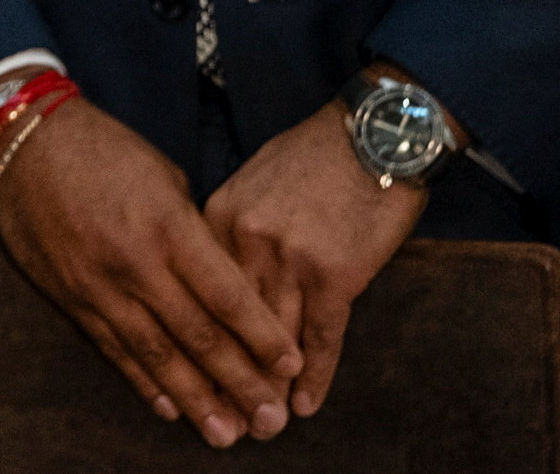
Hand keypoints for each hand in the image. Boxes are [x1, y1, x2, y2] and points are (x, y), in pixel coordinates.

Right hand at [0, 95, 304, 447]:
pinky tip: (168, 407)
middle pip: (197, 336)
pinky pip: (112, 348)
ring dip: (194, 399)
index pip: (226, 296)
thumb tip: (223, 284)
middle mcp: (135, 263)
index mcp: (169, 226)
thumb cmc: (106, 150)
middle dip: (238, 383)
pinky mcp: (69, 296)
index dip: (262, 337)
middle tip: (269, 421)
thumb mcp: (165, 178)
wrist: (26, 141)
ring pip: (155, 354)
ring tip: (224, 432)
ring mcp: (98, 285)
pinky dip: (142, 381)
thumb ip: (195, 234)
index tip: (291, 368)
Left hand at [202, 89, 430, 418]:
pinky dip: (316, 375)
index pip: (199, 291)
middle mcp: (247, 240)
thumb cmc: (316, 154)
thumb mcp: (254, 181)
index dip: (196, 338)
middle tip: (221, 419)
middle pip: (228, 321)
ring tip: (261, 425)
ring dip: (268, 386)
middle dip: (225, 375)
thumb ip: (232, 227)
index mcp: (218, 216)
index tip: (186, 374)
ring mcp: (290, 259)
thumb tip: (217, 267)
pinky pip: (322, 336)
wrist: (374, 133)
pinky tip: (307, 404)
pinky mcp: (336, 274)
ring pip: (272, 337)